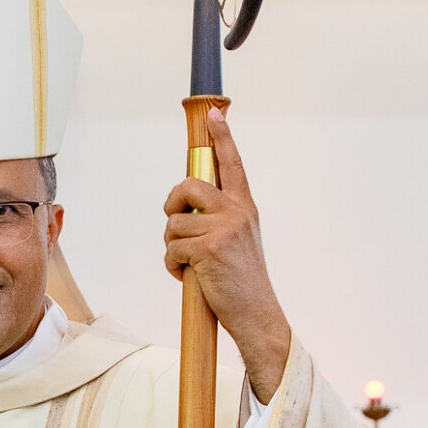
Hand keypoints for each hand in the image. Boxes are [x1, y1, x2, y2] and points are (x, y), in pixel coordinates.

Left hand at [163, 107, 292, 401]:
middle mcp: (237, 212)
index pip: (233, 165)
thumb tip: (185, 207)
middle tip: (175, 220)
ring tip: (190, 263)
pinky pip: (171, 248)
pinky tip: (188, 277)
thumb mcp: (237, 240)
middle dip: (172, 204)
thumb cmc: (240, 281)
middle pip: (188, 186)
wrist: (256, 313)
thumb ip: (218, 218)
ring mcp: (224, 228)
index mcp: (245, 207)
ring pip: (174, 224)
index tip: (214, 113)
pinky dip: (172, 266)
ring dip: (173, 247)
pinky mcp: (208, 248)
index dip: (222, 138)